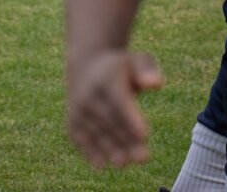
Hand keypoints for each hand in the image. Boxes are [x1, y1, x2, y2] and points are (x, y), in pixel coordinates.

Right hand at [65, 48, 162, 168]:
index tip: (144, 135)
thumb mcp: (137, 61)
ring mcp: (78, 108)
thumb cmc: (121, 67)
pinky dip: (88, 150)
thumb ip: (148, 71)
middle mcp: (89, 95)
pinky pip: (79, 137)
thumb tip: (155, 84)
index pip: (119, 102)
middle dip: (125, 141)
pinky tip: (100, 164)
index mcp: (108, 80)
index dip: (130, 119)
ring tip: (124, 163)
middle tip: (142, 158)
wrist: (86, 63)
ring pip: (96, 132)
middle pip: (110, 121)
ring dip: (109, 149)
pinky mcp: (72, 120)